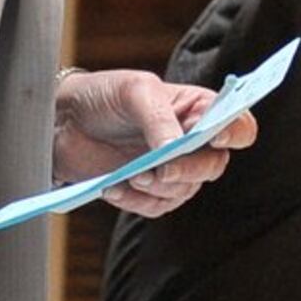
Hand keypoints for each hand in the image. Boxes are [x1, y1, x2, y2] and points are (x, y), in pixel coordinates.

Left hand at [56, 69, 254, 218]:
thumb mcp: (134, 92)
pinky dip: (136, 202)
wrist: (62, 121)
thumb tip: (175, 149)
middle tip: (161, 169)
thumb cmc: (104, 95)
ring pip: (185, 190)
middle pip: (214, 165)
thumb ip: (158, 118)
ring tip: (129, 176)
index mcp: (199, 109)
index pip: (238, 125)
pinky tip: (113, 187)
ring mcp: (172, 168)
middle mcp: (192, 142)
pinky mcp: (148, 191)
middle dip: (189, 170)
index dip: (235, 133)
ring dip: (158, 188)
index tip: (215, 137)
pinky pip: (157, 208)